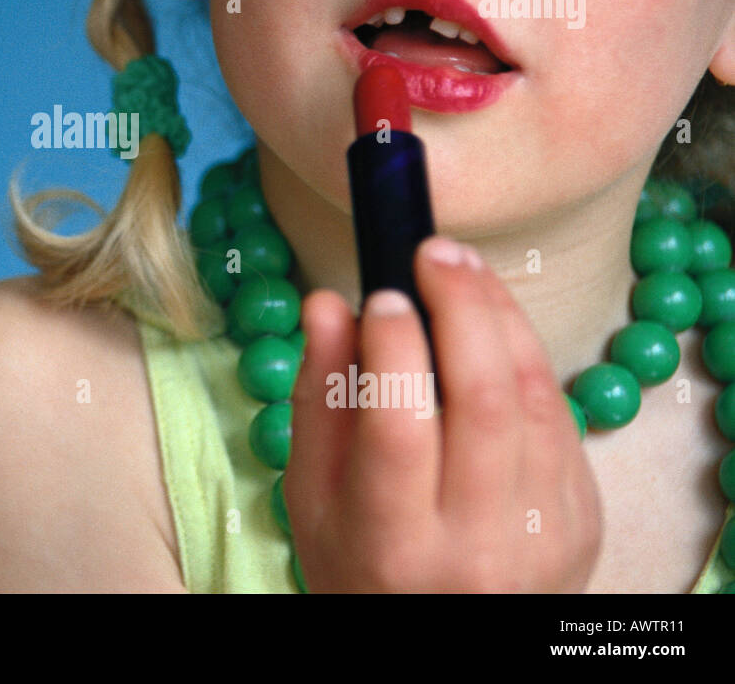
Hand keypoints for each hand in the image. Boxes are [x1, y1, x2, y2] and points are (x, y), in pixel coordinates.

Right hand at [283, 235, 602, 591]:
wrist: (445, 642)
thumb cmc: (359, 563)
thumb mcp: (311, 496)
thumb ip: (318, 398)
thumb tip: (327, 303)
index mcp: (393, 543)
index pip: (399, 429)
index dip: (391, 349)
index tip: (379, 294)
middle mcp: (478, 546)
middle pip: (486, 400)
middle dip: (462, 306)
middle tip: (434, 251)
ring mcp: (542, 534)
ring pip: (535, 398)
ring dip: (501, 316)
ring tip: (462, 269)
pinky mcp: (581, 519)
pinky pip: (559, 416)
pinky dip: (526, 355)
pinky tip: (493, 322)